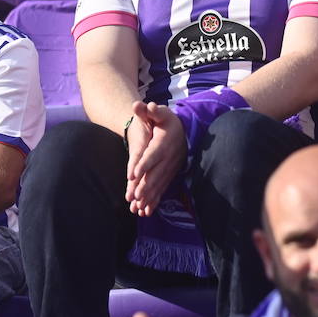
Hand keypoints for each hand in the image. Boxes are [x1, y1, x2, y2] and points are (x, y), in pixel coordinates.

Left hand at [126, 101, 187, 217]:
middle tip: (135, 197)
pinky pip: (162, 189)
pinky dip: (155, 200)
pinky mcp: (170, 175)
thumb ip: (150, 111)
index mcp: (164, 143)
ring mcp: (170, 168)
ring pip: (159, 185)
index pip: (152, 155)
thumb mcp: (161, 114)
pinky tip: (146, 211)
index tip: (132, 174)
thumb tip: (140, 105)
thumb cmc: (168, 121)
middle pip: (155, 173)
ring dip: (149, 197)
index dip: (143, 164)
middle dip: (145, 186)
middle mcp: (169, 158)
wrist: (185, 131)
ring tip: (139, 208)